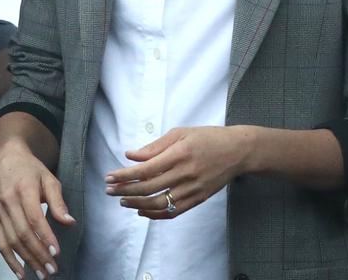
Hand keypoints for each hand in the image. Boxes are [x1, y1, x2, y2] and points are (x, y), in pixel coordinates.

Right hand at [0, 139, 74, 278]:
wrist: (5, 158)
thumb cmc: (30, 168)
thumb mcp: (48, 178)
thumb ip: (58, 201)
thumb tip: (69, 222)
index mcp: (24, 189)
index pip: (34, 217)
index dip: (45, 236)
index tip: (56, 252)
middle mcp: (8, 201)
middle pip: (22, 233)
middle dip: (38, 254)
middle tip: (51, 269)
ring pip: (11, 241)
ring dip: (26, 260)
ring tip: (40, 273)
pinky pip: (0, 242)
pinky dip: (9, 259)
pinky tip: (20, 272)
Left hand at [105, 126, 248, 219]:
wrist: (238, 151)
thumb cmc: (207, 137)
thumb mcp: (180, 133)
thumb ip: (154, 146)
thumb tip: (131, 156)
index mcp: (178, 154)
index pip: (144, 170)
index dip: (124, 176)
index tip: (109, 177)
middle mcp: (185, 174)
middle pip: (148, 188)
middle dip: (125, 191)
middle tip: (109, 190)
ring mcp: (192, 189)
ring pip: (159, 204)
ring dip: (137, 205)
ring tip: (123, 201)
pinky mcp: (198, 199)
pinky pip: (173, 212)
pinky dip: (155, 214)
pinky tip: (142, 211)